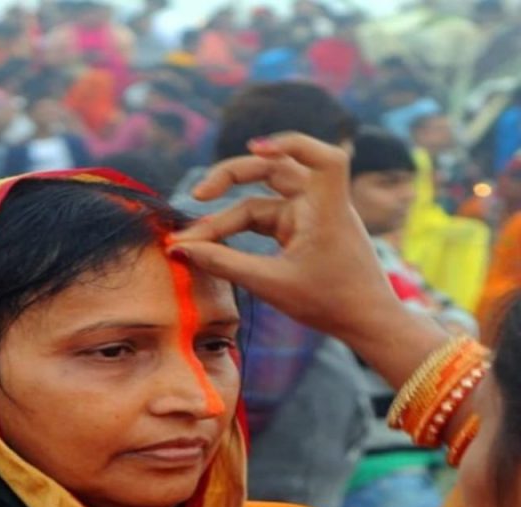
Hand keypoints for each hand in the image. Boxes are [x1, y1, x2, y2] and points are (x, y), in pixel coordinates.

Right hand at [167, 133, 448, 386]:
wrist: (366, 323)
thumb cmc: (330, 304)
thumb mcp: (270, 285)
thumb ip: (223, 263)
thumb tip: (179, 248)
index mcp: (325, 209)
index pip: (322, 157)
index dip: (289, 142)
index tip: (254, 148)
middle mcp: (318, 204)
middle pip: (272, 170)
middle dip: (231, 178)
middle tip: (197, 195)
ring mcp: (309, 216)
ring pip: (260, 201)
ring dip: (227, 215)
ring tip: (191, 239)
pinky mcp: (302, 230)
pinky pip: (264, 219)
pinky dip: (238, 228)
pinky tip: (212, 242)